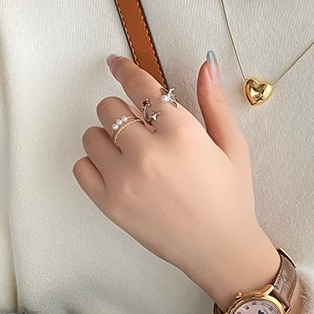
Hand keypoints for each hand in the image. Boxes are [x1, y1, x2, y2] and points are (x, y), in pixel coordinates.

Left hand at [72, 53, 273, 295]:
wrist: (221, 250)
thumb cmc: (230, 198)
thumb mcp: (232, 146)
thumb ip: (213, 103)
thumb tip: (207, 65)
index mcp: (181, 133)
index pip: (139, 86)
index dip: (124, 70)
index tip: (115, 64)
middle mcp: (148, 153)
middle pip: (109, 108)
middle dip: (124, 112)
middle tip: (142, 129)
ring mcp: (124, 180)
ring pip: (92, 136)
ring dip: (108, 138)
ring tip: (132, 155)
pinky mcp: (110, 204)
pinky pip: (82, 167)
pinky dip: (95, 165)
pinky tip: (119, 172)